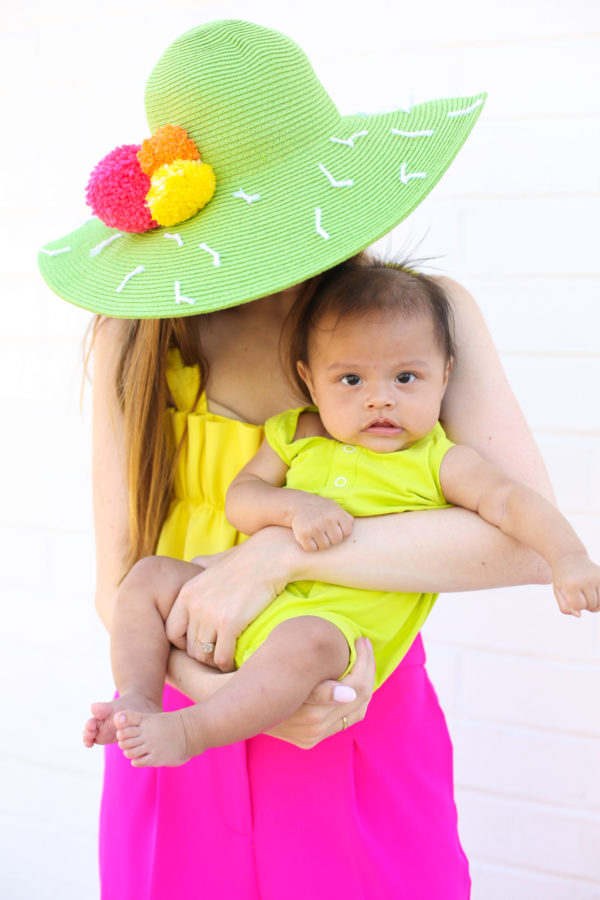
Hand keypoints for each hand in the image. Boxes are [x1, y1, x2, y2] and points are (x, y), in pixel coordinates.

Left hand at [164, 528, 295, 671]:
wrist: (271, 557)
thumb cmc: (248, 559)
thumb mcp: (216, 560)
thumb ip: (202, 565)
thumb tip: (195, 563)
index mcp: (188, 593)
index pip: (171, 631)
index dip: (185, 643)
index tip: (202, 643)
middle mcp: (194, 605)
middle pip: (188, 647)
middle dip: (202, 656)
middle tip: (217, 655)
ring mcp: (211, 615)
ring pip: (203, 656)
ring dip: (214, 662)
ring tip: (226, 660)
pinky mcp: (229, 623)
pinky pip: (221, 657)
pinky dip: (227, 664)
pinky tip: (236, 660)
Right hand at [265, 637, 375, 747]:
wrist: (235, 704)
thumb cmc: (263, 680)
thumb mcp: (289, 680)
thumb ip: (321, 689)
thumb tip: (349, 693)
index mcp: (314, 716)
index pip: (356, 687)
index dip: (364, 661)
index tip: (360, 640)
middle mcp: (316, 731)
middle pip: (360, 699)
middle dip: (367, 669)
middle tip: (364, 646)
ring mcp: (314, 737)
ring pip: (356, 712)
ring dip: (363, 685)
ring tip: (361, 661)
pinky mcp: (309, 740)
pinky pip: (343, 721)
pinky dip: (352, 701)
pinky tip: (349, 681)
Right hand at [291, 497, 353, 550]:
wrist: (297, 504)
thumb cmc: (320, 508)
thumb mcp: (334, 507)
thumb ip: (346, 517)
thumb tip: (352, 526)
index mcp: (337, 513)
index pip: (347, 532)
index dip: (341, 532)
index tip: (334, 529)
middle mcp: (327, 520)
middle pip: (336, 540)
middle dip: (331, 538)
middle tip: (324, 532)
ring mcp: (315, 527)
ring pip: (324, 546)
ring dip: (320, 542)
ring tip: (316, 534)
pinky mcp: (303, 534)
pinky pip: (311, 548)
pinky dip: (309, 545)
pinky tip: (308, 537)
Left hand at [553, 553, 599, 615]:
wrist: (570, 558)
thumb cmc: (563, 578)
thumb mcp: (558, 592)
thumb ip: (565, 607)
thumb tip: (579, 615)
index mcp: (572, 585)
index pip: (579, 606)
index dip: (575, 605)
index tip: (571, 597)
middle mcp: (586, 580)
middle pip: (591, 605)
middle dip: (585, 604)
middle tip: (579, 595)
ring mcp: (597, 577)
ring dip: (594, 603)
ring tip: (586, 595)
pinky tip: (594, 592)